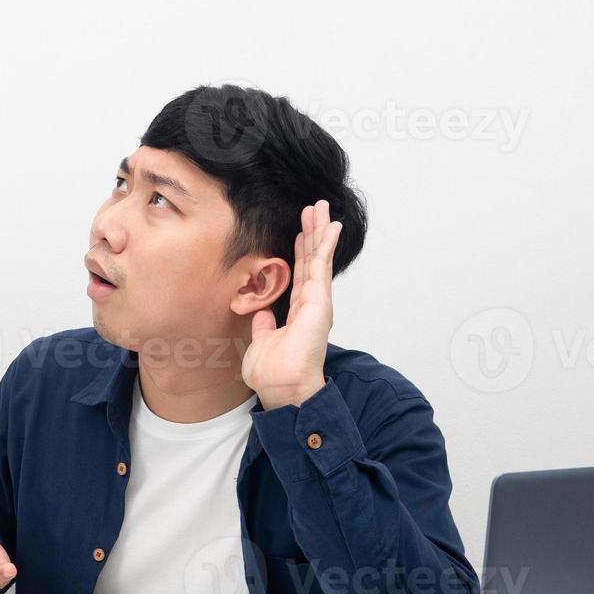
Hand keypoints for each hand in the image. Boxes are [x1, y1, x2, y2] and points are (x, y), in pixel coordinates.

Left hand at [242, 199, 341, 410]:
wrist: (283, 386)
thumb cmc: (274, 372)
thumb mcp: (262, 342)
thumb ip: (265, 326)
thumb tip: (263, 314)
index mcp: (299, 312)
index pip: (301, 274)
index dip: (300, 251)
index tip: (300, 231)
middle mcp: (311, 304)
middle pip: (312, 260)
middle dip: (313, 233)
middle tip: (314, 209)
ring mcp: (317, 301)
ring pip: (318, 257)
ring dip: (320, 231)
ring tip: (320, 207)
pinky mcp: (319, 300)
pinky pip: (322, 265)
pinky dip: (326, 244)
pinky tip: (331, 226)